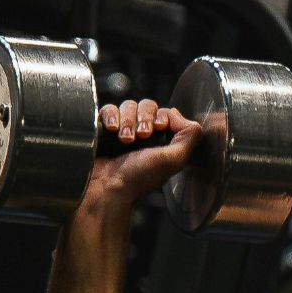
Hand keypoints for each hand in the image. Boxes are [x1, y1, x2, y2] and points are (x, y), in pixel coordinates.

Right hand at [85, 97, 202, 204]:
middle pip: (147, 105)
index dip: (162, 116)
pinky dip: (111, 116)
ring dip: (128, 120)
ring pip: (128, 105)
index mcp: (162, 140)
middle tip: (141, 136)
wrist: (108, 186)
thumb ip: (189, 136)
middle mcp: (143, 134)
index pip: (165, 112)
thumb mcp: (174, 159)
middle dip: (144, 118)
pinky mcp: (103, 128)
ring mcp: (122, 130)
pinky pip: (109, 109)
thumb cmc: (140, 177)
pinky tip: (111, 130)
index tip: (157, 128)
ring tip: (124, 139)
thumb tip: (178, 114)